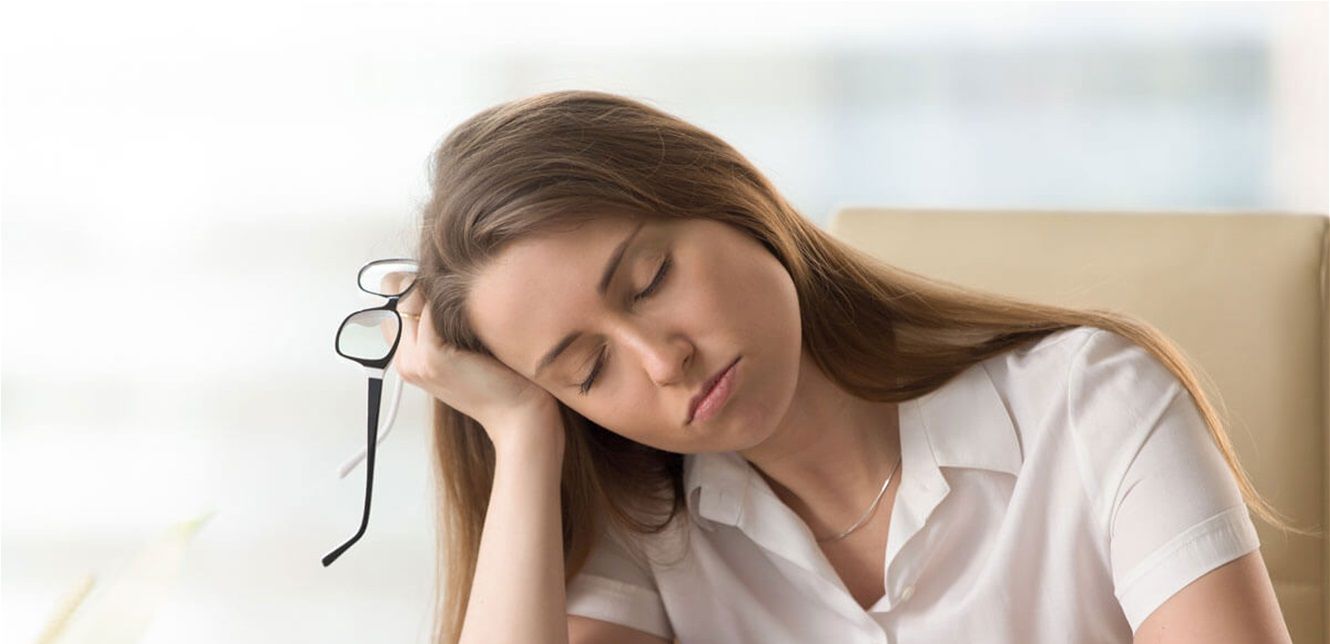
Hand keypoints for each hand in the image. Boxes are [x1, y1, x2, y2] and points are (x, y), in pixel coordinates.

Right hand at [392, 290, 562, 452]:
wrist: (518, 415)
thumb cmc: (503, 382)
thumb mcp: (469, 351)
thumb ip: (450, 326)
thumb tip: (450, 288)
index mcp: (409, 360)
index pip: (395, 307)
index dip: (416, 287)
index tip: (444, 280)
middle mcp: (405, 361)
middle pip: (397, 298)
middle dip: (422, 281)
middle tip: (456, 284)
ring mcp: (415, 360)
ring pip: (409, 299)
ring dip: (435, 286)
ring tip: (470, 294)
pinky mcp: (432, 356)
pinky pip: (429, 308)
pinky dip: (448, 298)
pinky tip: (477, 302)